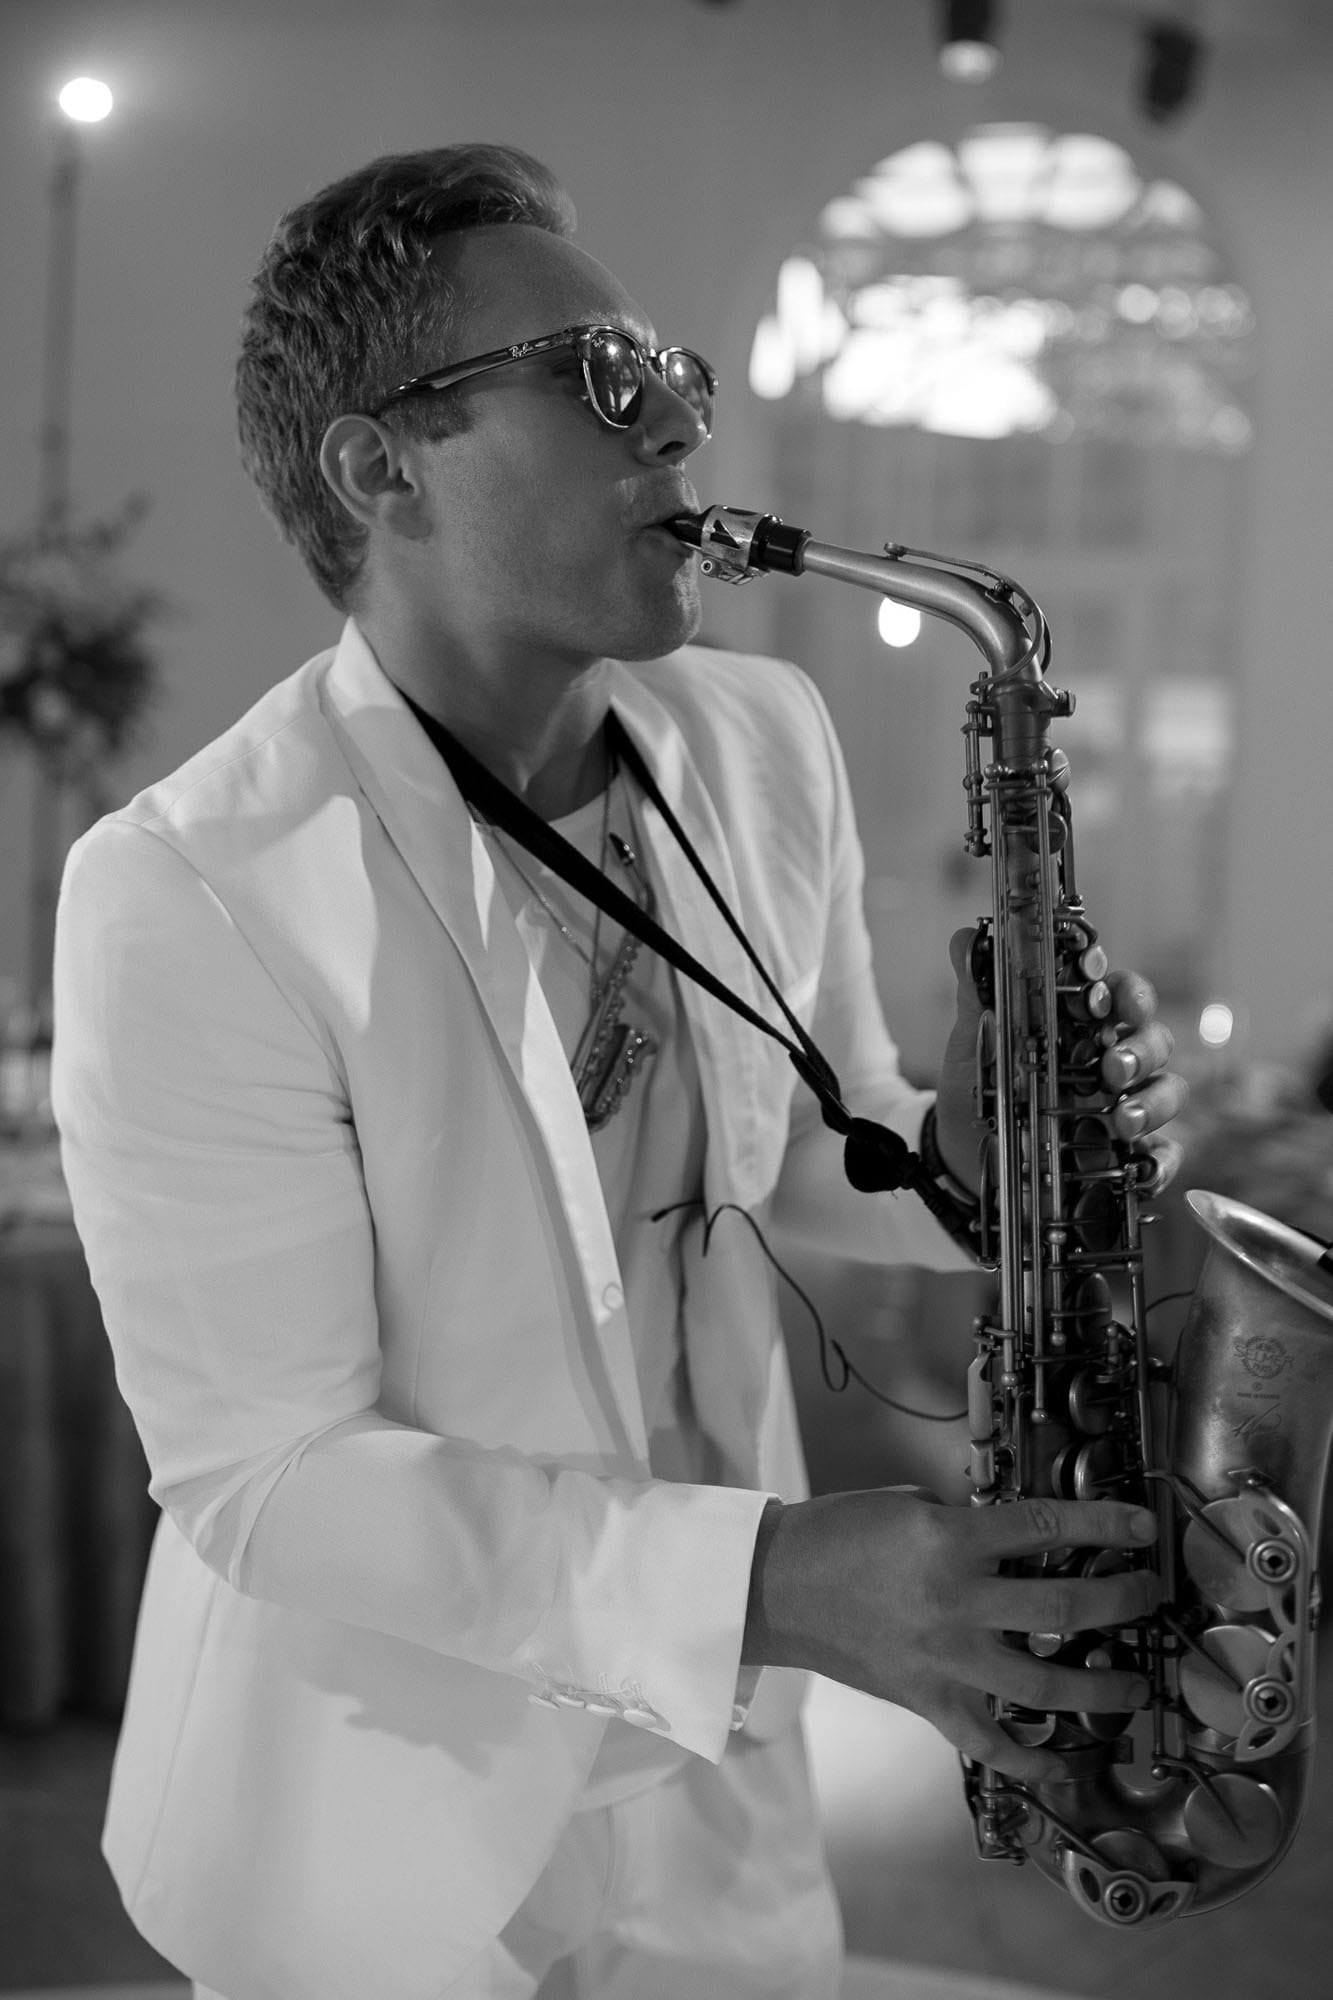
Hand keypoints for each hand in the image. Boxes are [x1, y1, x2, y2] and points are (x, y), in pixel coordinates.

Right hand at [743, 1490, 1162, 1782]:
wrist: (775, 1588)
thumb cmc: (837, 1534)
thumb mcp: (908, 1506)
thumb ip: (968, 1521)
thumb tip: (1022, 1531)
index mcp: (949, 1541)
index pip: (1046, 1527)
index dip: (1104, 1523)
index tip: (1142, 1525)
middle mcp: (956, 1602)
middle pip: (1064, 1604)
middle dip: (1121, 1599)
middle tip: (1148, 1596)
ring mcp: (945, 1660)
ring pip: (1045, 1685)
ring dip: (1101, 1686)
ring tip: (1134, 1683)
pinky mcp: (928, 1701)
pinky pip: (989, 1741)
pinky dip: (1031, 1760)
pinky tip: (1064, 1764)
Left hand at [934, 927, 1188, 1195]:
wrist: (961, 1149)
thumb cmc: (981, 1082)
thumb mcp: (975, 1037)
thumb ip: (978, 990)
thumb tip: (967, 937)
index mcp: (1083, 1021)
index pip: (1119, 993)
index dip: (1123, 991)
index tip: (1105, 999)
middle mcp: (1111, 1057)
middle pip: (1153, 1039)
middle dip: (1141, 1050)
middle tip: (1112, 1069)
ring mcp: (1124, 1104)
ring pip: (1168, 1091)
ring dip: (1153, 1102)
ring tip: (1120, 1121)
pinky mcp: (1124, 1152)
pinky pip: (1163, 1154)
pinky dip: (1160, 1162)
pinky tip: (1143, 1171)